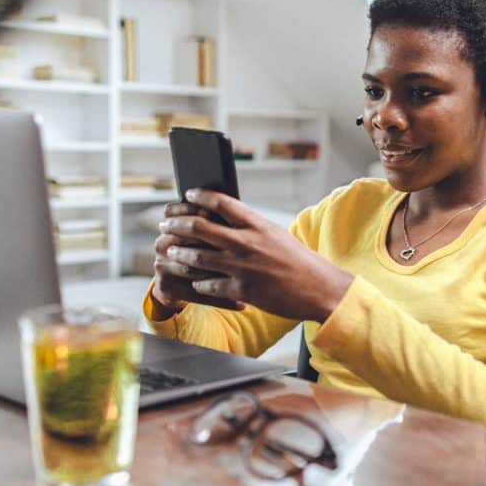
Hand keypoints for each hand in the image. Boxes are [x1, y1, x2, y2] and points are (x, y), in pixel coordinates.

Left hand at [159, 190, 353, 322]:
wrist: (319, 288)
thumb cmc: (299, 260)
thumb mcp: (276, 234)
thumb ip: (251, 226)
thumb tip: (225, 218)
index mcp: (257, 224)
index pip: (220, 202)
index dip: (199, 196)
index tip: (186, 194)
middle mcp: (246, 242)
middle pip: (199, 227)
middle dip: (177, 224)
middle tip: (166, 223)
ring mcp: (242, 267)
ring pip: (197, 256)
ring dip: (180, 252)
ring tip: (171, 249)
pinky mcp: (241, 291)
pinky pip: (208, 285)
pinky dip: (198, 282)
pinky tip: (194, 280)